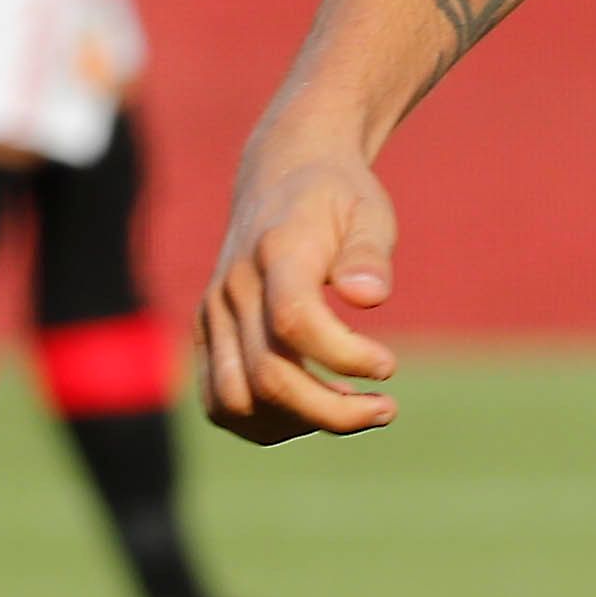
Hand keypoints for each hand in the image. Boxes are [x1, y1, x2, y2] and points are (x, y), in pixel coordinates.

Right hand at [202, 130, 401, 440]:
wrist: (281, 175)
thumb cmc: (337, 197)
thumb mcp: (369, 210)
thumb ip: (369, 253)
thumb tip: (371, 298)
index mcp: (276, 253)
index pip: (295, 321)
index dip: (344, 356)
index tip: (389, 366)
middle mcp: (233, 288)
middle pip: (266, 376)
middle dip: (331, 411)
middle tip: (386, 409)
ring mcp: (212, 313)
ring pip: (234, 401)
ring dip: (294, 421)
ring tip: (350, 407)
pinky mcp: (207, 332)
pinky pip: (221, 400)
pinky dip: (264, 420)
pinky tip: (313, 404)